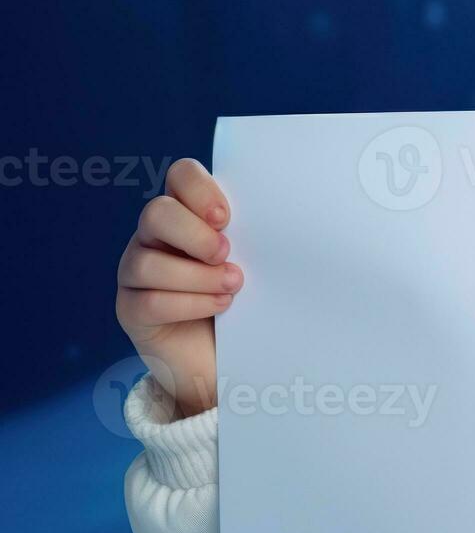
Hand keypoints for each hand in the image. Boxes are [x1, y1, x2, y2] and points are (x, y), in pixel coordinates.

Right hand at [115, 158, 240, 416]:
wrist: (228, 357)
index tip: (227, 217)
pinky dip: (189, 304)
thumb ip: (254, 237)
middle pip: (156, 213)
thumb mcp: (256, 262)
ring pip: (147, 261)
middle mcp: (156, 237)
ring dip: (197, 276)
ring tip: (233, 287)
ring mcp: (137, 271)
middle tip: (226, 254)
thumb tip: (284, 221)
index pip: (180, 175)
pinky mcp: (131, 309)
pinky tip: (220, 307)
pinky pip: (148, 301)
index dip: (199, 189)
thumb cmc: (248, 301)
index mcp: (188, 212)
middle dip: (195, 234)